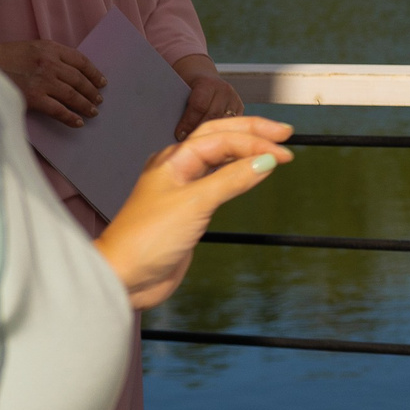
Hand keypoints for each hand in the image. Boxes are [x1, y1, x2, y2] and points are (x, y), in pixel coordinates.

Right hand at [0, 38, 104, 126]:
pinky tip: (78, 122)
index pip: (80, 60)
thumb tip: (70, 72)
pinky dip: (70, 117)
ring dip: (85, 104)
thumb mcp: (30, 48)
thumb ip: (50, 56)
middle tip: (98, 99)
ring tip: (93, 111)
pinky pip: (58, 109)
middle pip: (78, 79)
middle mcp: (49, 63)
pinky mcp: (33, 97)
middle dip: (91, 91)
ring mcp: (42, 80)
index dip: (94, 72)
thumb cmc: (3, 58)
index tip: (102, 81)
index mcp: (49, 48)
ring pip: (72, 94)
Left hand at [93, 116, 295, 308]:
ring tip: (271, 147)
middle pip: (219, 137)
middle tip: (284, 133)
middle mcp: (178, 168)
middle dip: (252, 132)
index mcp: (174, 159)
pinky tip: (249, 173)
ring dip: (245, 149)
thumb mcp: (195, 204)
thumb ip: (232, 180)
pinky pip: (218, 180)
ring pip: (218, 157)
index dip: (255, 142)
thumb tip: (267, 160)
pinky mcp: (189, 210)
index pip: (222, 139)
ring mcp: (183, 188)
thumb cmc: (147, 239)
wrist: (125, 278)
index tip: (284, 154)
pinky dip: (238, 173)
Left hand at [173, 55, 243, 139]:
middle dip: (199, 131)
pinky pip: (231, 126)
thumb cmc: (186, 86)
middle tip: (187, 143)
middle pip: (213, 116)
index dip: (188, 122)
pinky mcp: (240, 110)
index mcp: (207, 83)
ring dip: (211, 135)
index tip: (179, 135)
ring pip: (224, 123)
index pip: (199, 105)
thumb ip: (180, 107)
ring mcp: (234, 100)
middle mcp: (224, 91)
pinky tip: (211, 144)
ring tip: (198, 148)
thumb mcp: (180, 91)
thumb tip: (176, 130)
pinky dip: (221, 135)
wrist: (201, 75)